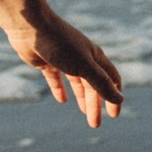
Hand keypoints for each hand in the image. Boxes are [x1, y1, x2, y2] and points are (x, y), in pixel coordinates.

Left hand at [0, 8, 124, 126]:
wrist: (31, 27)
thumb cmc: (60, 44)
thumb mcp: (84, 66)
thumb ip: (101, 83)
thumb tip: (120, 99)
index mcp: (95, 56)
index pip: (111, 78)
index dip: (114, 96)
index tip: (114, 115)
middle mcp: (82, 57)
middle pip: (93, 85)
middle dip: (96, 104)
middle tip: (95, 124)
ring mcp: (65, 59)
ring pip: (77, 83)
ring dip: (82, 99)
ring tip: (84, 114)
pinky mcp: (48, 61)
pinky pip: (56, 79)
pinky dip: (60, 89)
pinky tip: (61, 100)